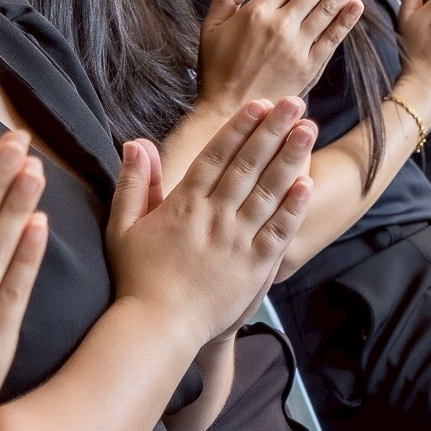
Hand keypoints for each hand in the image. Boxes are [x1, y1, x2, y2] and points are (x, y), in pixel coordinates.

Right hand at [106, 97, 314, 347]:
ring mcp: (237, 240)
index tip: (259, 104)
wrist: (157, 328)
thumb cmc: (136, 279)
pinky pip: (278, 230)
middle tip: (295, 103)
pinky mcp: (254, 266)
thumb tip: (136, 143)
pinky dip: (293, 206)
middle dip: (273, 130)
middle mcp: (215, 216)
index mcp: (184, 204)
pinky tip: (307, 183)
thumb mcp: (122, 227)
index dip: (240, 127)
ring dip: (290, 157)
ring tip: (308, 129)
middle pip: (249, 164)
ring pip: (269, 190)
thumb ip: (133, 183)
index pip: (217, 155)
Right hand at [197, 0, 371, 111]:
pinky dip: (346, 20)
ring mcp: (297, 47)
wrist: (228, 114)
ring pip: (329, 7)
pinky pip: (331, 39)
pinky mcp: (309, 68)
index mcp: (257, 12)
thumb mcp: (211, 28)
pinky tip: (359, 3)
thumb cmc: (216, 72)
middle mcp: (281, 25)